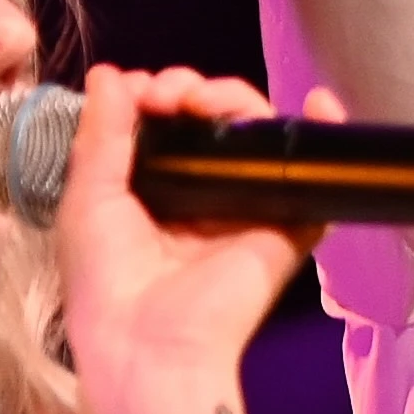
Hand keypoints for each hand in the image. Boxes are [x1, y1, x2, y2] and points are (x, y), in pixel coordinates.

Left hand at [45, 73, 319, 400]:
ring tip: (207, 100)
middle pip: (214, 119)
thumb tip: (109, 72)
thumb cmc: (105, 276)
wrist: (148, 340)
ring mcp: (249, 206)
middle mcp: (203, 193)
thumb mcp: (87, 196)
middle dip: (193, 90)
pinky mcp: (289, 224)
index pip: (168, 122)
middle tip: (173, 95)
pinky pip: (315, 176)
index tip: (141, 90)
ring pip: (259, 134)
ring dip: (237, 99)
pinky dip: (326, 133)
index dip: (158, 92)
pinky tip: (319, 103)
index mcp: (152, 188)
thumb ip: (100, 133)